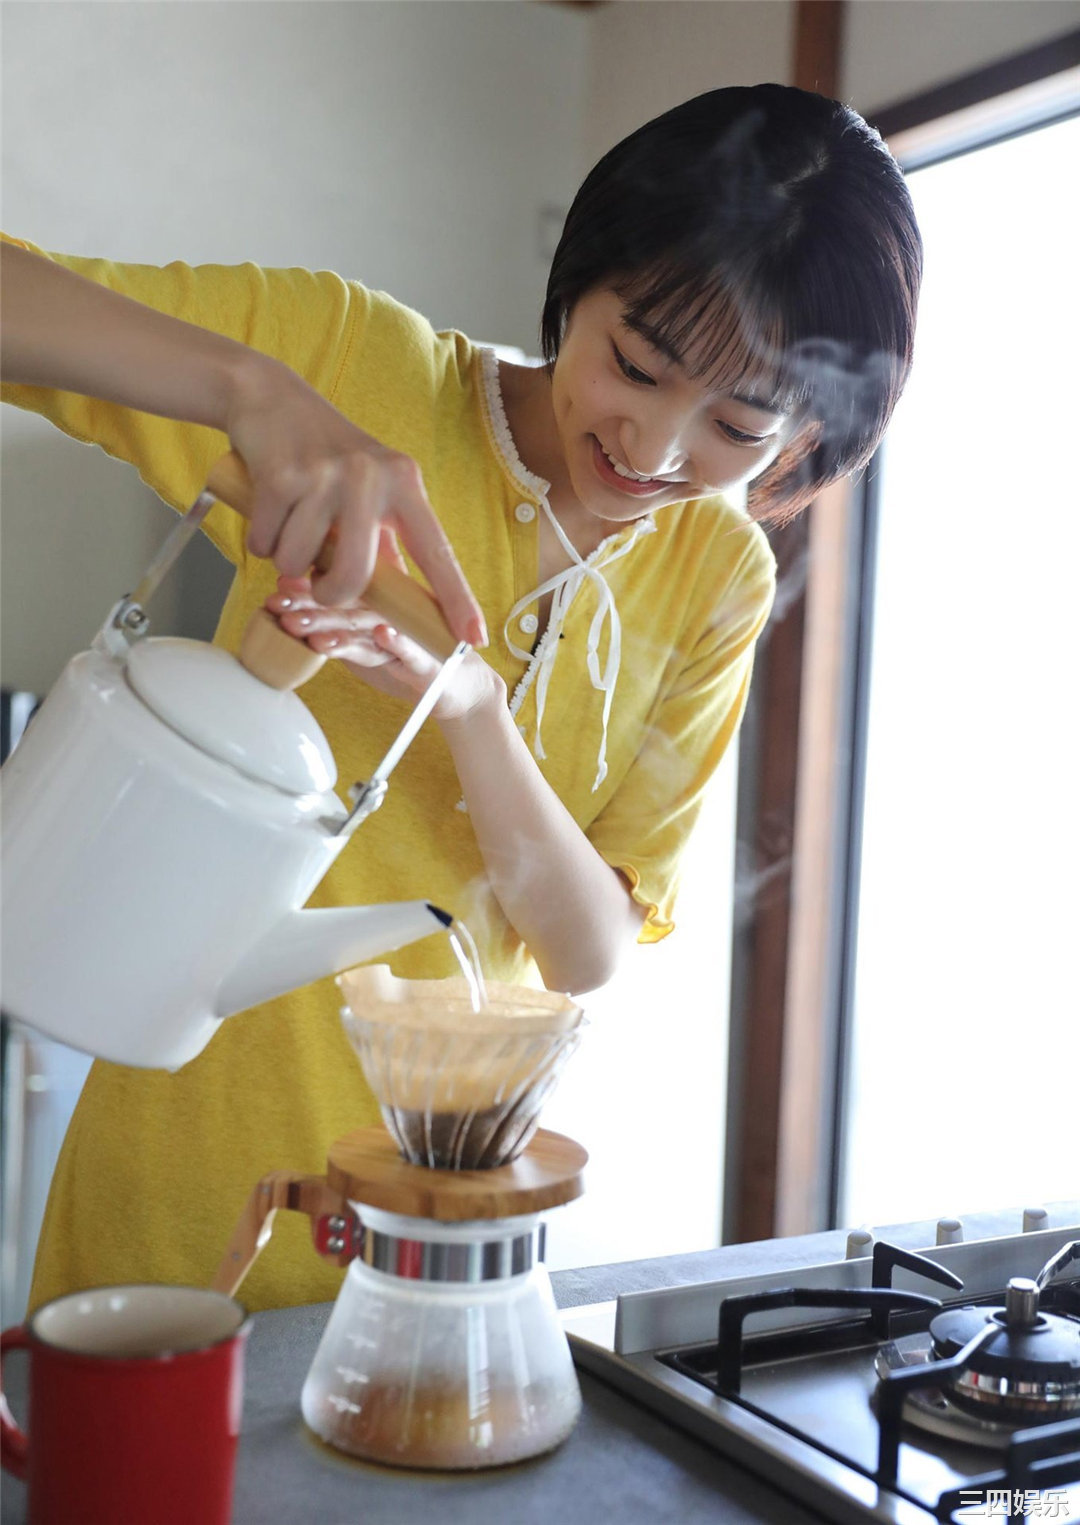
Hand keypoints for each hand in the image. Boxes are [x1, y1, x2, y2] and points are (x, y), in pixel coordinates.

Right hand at [225, 355, 485, 646]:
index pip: (437, 552)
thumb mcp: (369, 486)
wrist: (268, 397)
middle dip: (331, 595)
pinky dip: (262, 541)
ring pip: (300, 564)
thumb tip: (394, 599)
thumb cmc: (324, 454)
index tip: (475, 637)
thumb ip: (384, 538)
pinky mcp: (280, 476)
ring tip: (290, 527)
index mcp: (404, 484)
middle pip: (355, 577)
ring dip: (287, 562)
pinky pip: (266, 545)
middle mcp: (372, 478)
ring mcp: (326, 476)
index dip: (456, 599)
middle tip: (319, 586)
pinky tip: (268, 510)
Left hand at [266, 576, 504, 725]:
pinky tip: (381, 634)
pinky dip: (397, 642)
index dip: (309, 585)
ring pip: (372, 629)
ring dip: (341, 628)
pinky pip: (411, 651)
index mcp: (380, 602)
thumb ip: (342, 619)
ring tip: (312, 632)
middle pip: (349, 605)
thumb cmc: (410, 658)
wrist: (460, 689)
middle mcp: (395, 612)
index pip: (340, 588)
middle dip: (312, 606)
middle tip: (281, 605)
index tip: (279, 584)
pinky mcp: (429, 661)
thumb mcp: (370, 636)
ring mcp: (413, 634)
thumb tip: (300, 595)